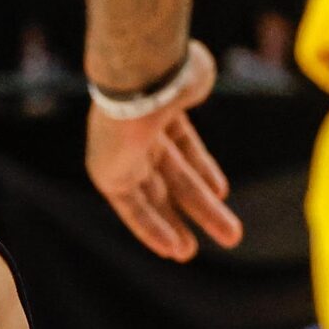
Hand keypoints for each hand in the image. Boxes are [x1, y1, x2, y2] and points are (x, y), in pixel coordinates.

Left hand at [86, 41, 240, 261]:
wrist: (138, 78)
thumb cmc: (172, 72)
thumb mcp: (193, 75)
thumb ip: (194, 83)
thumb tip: (196, 79)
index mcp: (157, 106)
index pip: (181, 143)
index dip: (201, 168)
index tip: (220, 191)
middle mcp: (136, 131)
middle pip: (172, 175)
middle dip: (197, 205)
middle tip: (222, 232)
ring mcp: (120, 153)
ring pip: (156, 196)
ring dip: (177, 225)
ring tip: (194, 255)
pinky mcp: (107, 174)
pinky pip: (132, 208)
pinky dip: (151, 229)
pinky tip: (173, 250)